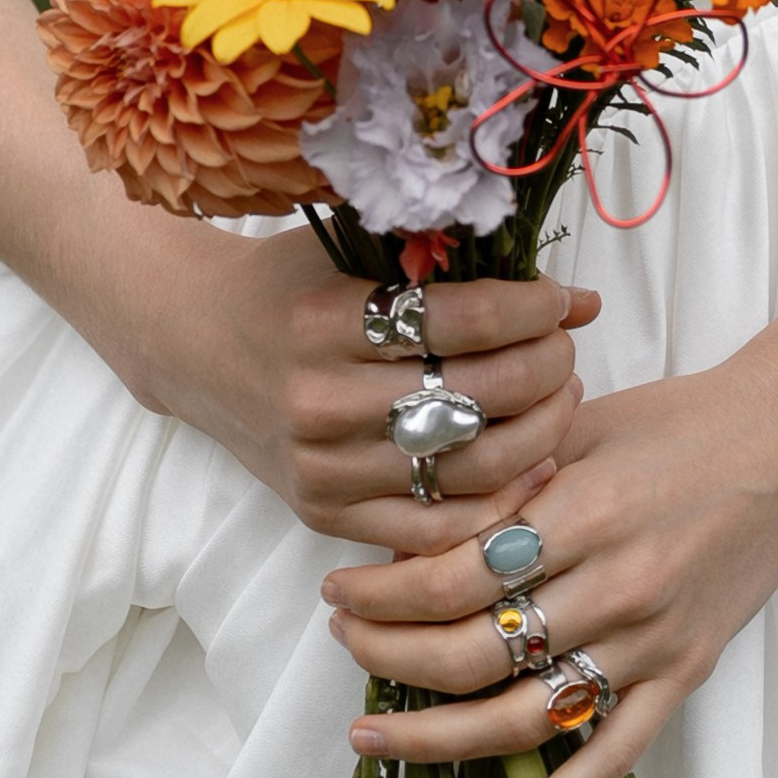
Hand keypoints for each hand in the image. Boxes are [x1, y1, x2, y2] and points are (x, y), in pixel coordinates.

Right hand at [121, 222, 600, 551]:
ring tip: (561, 400)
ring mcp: (323, 467)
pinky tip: (532, 466)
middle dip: (547, 369)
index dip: (533, 308)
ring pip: (466, 470)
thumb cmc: (293, 281)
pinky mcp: (325, 514)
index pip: (464, 319)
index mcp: (327, 316)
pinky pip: (433, 530)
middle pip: (475, 396)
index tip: (562, 299)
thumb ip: (459, 264)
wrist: (199, 342)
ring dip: (539, 435)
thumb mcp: (358, 246)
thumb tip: (577, 299)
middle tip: (567, 350)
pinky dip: (497, 506)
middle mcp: (321, 398)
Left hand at [321, 351, 777, 777]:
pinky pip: (612, 753)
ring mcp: (652, 638)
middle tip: (346, 644)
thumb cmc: (681, 421)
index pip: (454, 577)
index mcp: (584, 510)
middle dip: (390, 657)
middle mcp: (615, 583)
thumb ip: (510, 472)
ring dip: (436, 735)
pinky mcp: (684, 673)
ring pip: (523, 716)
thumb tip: (418, 525)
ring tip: (377, 729)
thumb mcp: (585, 422)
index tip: (341, 588)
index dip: (383, 593)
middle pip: (474, 653)